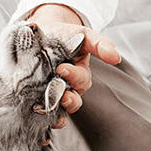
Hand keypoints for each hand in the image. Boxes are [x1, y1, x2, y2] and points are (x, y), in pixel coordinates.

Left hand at [29, 4, 120, 130]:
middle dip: (69, 101)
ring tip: (45, 111)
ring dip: (56, 114)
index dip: (74, 76)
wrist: (39, 33)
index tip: (61, 68)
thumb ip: (99, 44)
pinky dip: (39, 118)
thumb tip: (115, 58)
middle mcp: (66, 88)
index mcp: (78, 75)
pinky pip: (40, 112)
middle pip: (73, 101)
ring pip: (58, 111)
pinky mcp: (35, 97)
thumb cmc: (64, 35)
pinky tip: (35, 117)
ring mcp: (50, 94)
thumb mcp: (83, 36)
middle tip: (61, 95)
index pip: (81, 81)